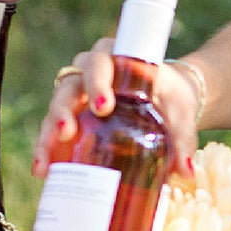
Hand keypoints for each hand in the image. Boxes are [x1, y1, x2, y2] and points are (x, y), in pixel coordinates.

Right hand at [34, 39, 205, 178]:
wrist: (172, 101)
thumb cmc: (175, 99)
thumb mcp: (182, 113)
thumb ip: (184, 138)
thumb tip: (187, 172)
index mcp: (119, 59)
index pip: (101, 62)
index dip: (97, 81)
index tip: (103, 106)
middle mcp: (92, 71)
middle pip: (71, 84)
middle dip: (64, 108)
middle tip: (67, 132)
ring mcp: (80, 92)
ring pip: (57, 106)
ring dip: (49, 132)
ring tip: (46, 162)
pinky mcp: (74, 114)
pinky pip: (55, 127)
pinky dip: (49, 148)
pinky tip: (44, 170)